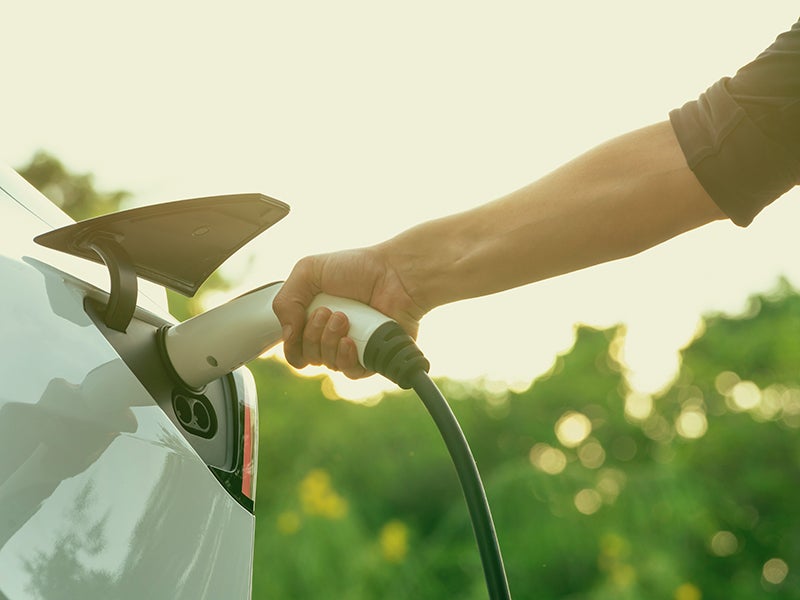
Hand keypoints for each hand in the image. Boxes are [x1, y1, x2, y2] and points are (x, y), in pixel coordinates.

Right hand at [272, 245, 425, 378]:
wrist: (395, 273)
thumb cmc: (358, 268)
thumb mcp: (308, 271)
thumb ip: (285, 300)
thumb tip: (287, 335)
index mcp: (314, 319)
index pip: (293, 348)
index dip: (291, 343)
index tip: (300, 320)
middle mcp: (331, 337)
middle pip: (307, 358)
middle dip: (312, 335)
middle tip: (329, 312)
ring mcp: (352, 348)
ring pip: (328, 365)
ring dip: (329, 342)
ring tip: (344, 318)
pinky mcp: (372, 358)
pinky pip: (351, 373)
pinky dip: (346, 359)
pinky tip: (350, 341)